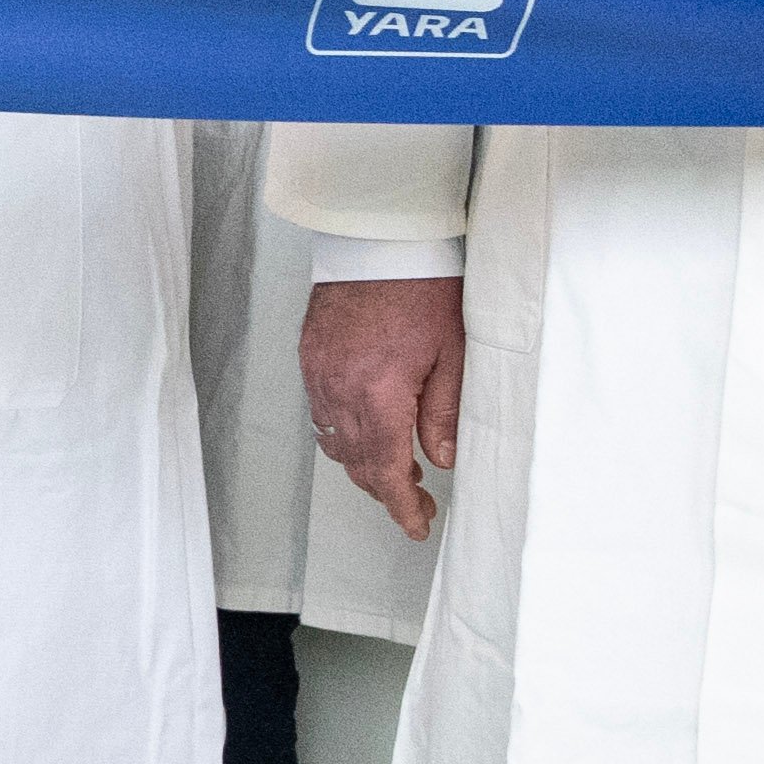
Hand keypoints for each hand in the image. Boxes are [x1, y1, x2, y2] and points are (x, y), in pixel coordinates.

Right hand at [303, 275, 465, 541]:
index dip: (401, 507)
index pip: (386, 472)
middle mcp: (341, 390)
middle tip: (417, 501)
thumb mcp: (452, 352)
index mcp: (380, 395)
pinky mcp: (310, 356)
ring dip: (364, 463)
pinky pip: (321, 411)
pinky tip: (365, 427)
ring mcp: (319, 373)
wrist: (379, 238)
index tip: (416, 525)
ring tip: (397, 465)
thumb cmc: (422, 286)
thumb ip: (445, 412)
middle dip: (386, 490)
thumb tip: (442, 459)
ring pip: (335, 441)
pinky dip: (342, 431)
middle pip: (357, 464)